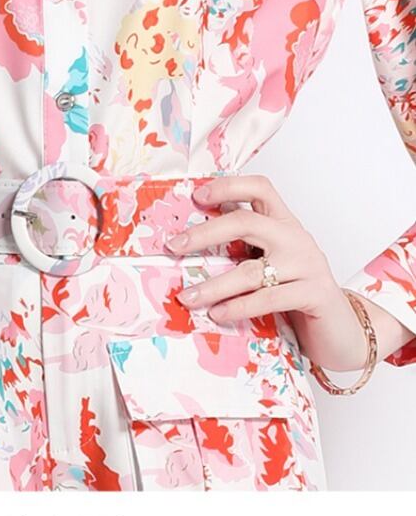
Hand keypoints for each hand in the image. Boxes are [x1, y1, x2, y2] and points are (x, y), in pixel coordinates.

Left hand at [164, 174, 371, 370]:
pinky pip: (269, 298)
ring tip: (186, 297)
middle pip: (245, 222)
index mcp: (283, 224)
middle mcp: (296, 238)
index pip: (260, 188)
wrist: (341, 329)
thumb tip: (188, 244)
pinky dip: (239, 307)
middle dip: (204, 234)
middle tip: (173, 247)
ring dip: (213, 285)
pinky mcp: (314, 294)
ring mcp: (307, 265)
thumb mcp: (269, 264)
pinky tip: (217, 314)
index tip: (196, 195)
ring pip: (250, 271)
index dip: (228, 186)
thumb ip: (242, 250)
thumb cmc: (295, 293)